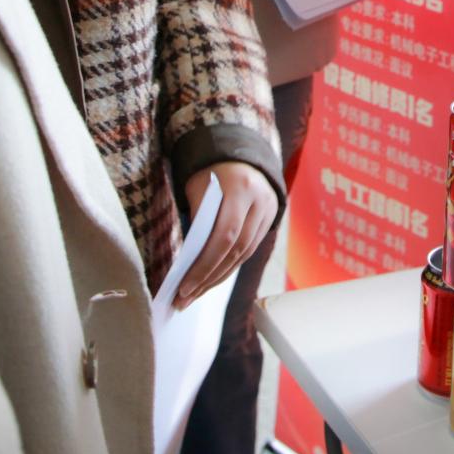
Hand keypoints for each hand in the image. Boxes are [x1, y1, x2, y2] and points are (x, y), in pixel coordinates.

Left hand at [176, 163, 278, 309]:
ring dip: (218, 278)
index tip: (183, 286)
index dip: (204, 264)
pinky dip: (229, 267)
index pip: (224, 234)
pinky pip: (249, 251)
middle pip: (235, 249)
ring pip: (244, 255)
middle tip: (185, 298)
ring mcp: (268, 210)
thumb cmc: (210, 174)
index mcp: (239, 188)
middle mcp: (259, 201)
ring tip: (195, 294)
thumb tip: (187, 264)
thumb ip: (197, 219)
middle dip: (208, 277)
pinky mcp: (270, 219)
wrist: (239, 154)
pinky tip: (211, 279)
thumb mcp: (197, 189)